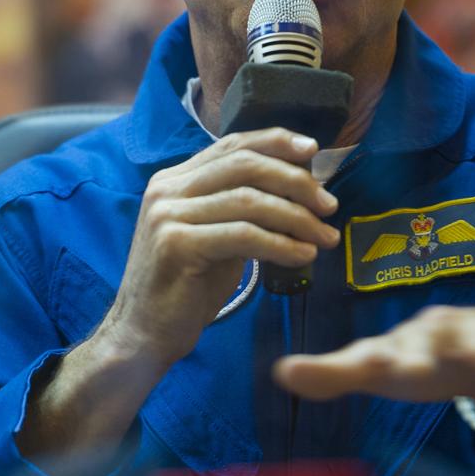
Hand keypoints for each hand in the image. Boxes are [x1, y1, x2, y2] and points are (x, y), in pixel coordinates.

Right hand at [98, 127, 339, 375]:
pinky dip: (281, 244)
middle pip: (245, 165)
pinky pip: (243, 235)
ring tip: (325, 237)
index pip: (232, 145)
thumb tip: (299, 189)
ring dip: (297, 217)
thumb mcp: (217, 236)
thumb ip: (242, 209)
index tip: (313, 151)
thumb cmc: (187, 288)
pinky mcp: (177, 245)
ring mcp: (168, 215)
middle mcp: (167, 189)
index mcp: (175, 179)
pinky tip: (304, 255)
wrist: (145, 333)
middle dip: (296, 182)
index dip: (275, 142)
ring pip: (249, 200)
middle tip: (329, 205)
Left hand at [273, 305, 474, 415]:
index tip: (391, 368)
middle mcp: (469, 333)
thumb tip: (280, 371)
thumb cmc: (423, 360)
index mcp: (425, 337)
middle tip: (469, 357)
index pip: (409, 346)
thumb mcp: (381, 368)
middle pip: (469, 338)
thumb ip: (335, 373)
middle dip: (468, 346)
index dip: (401, 357)